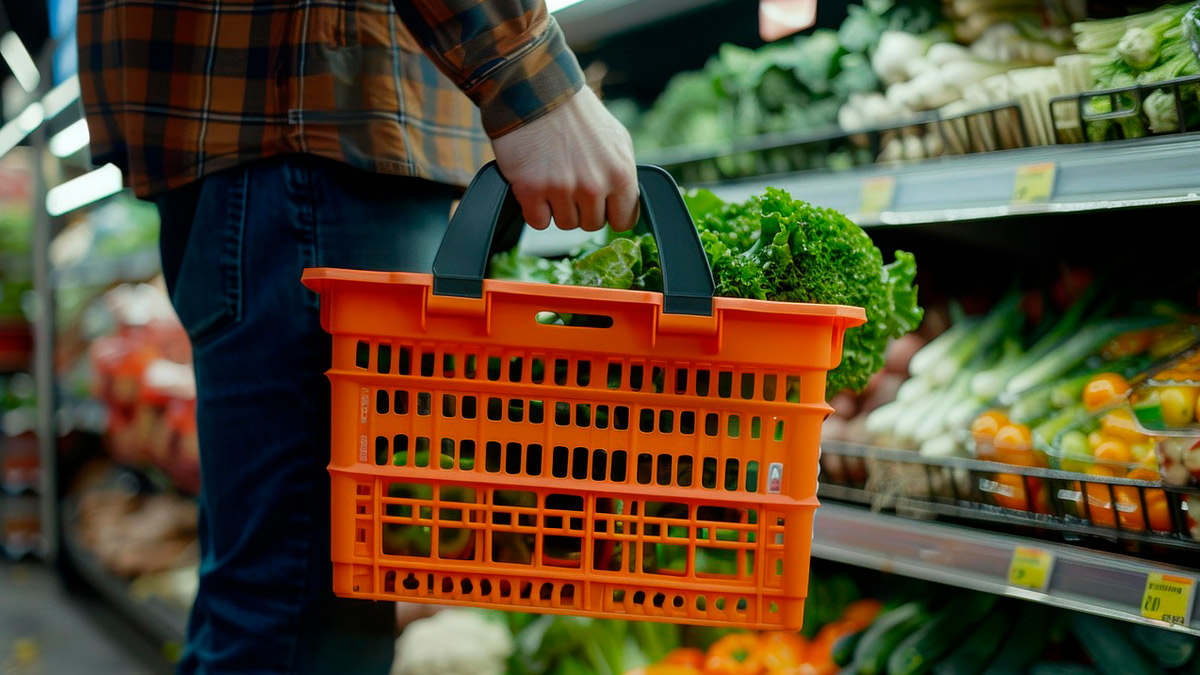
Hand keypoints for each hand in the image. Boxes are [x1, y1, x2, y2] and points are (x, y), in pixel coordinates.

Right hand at [491, 87, 638, 231]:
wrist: (536, 91)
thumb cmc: (577, 114)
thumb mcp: (616, 139)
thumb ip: (623, 174)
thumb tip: (625, 202)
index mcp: (621, 173)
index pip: (624, 220)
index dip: (611, 212)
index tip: (601, 203)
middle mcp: (594, 185)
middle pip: (592, 224)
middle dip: (582, 208)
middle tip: (572, 181)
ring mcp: (562, 188)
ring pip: (565, 224)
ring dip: (558, 208)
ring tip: (553, 177)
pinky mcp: (531, 190)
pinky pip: (538, 222)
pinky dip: (535, 209)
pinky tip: (536, 185)